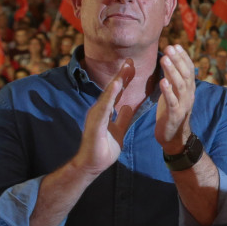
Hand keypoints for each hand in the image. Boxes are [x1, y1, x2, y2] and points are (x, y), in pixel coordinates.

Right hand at [73, 60, 135, 175]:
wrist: (93, 165)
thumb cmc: (104, 148)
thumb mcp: (119, 130)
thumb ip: (122, 118)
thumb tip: (127, 106)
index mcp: (106, 111)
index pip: (117, 92)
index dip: (125, 79)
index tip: (133, 65)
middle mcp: (100, 110)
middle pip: (112, 89)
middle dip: (122, 75)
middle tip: (130, 60)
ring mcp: (96, 116)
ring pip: (108, 95)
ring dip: (117, 81)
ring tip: (125, 68)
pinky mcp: (95, 123)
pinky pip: (104, 107)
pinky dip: (110, 95)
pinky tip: (117, 85)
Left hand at [156, 45, 195, 153]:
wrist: (174, 138)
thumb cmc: (171, 113)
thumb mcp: (173, 94)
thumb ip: (172, 79)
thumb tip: (169, 60)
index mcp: (189, 90)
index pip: (189, 70)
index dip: (183, 57)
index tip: (176, 45)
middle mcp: (189, 95)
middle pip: (186, 74)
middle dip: (178, 60)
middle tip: (169, 47)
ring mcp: (183, 105)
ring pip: (180, 85)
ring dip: (173, 71)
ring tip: (165, 59)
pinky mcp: (175, 115)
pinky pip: (173, 101)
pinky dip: (168, 91)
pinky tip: (163, 81)